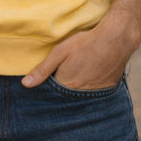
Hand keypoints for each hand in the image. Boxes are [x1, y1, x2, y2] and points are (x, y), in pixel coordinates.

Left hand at [21, 16, 137, 89]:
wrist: (115, 40)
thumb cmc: (85, 44)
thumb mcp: (60, 52)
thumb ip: (42, 69)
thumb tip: (25, 84)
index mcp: (65, 87)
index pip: (51, 96)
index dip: (47, 91)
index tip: (45, 85)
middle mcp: (79, 96)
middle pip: (65, 99)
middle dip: (60, 95)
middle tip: (62, 78)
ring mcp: (94, 95)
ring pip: (78, 99)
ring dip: (74, 93)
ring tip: (75, 78)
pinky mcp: (105, 92)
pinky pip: (92, 96)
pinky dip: (87, 92)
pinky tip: (87, 80)